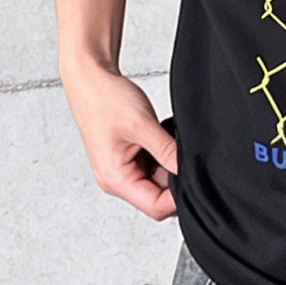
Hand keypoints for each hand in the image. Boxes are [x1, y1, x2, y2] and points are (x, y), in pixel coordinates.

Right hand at [62, 65, 178, 220]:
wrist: (90, 78)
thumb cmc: (105, 99)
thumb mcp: (143, 125)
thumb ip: (168, 152)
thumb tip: (192, 171)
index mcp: (115, 179)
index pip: (156, 207)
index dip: (179, 196)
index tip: (195, 175)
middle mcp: (116, 179)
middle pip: (158, 197)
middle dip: (175, 178)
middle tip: (182, 153)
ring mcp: (122, 168)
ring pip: (158, 180)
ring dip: (169, 164)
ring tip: (167, 139)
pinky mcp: (128, 157)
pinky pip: (153, 166)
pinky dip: (164, 155)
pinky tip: (163, 137)